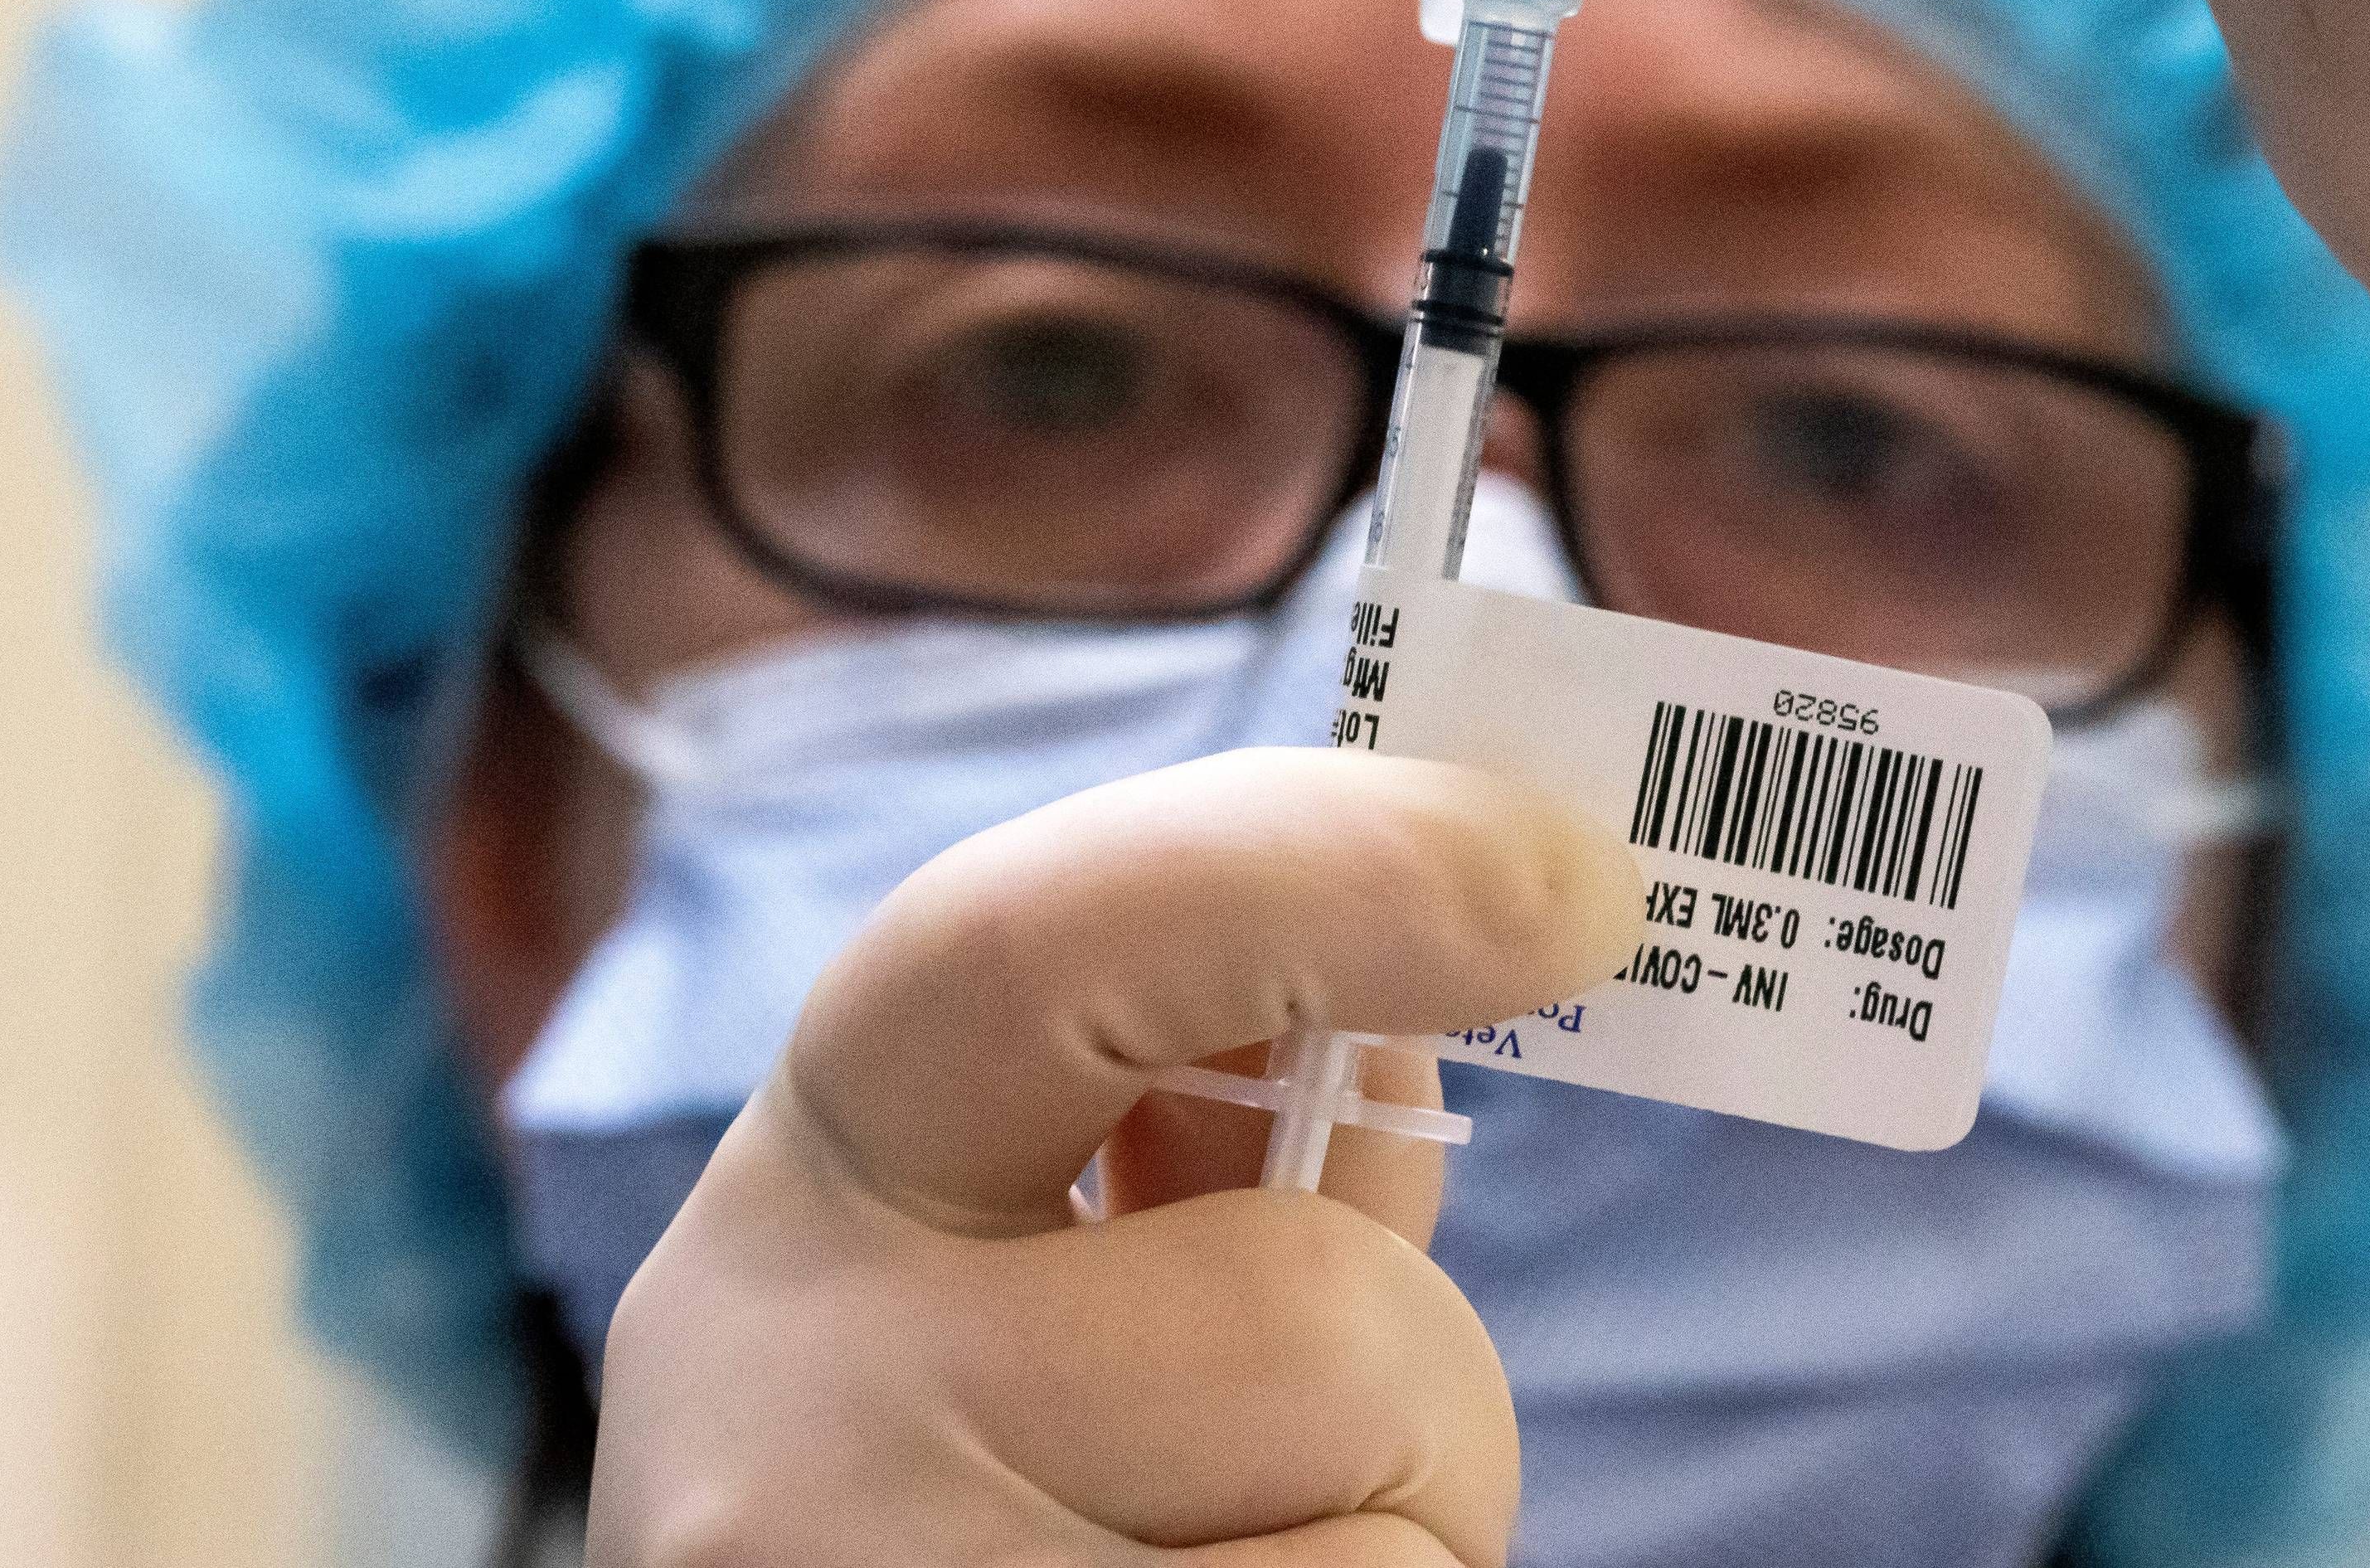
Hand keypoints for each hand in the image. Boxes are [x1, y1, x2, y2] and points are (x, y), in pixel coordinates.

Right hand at [586, 750, 1636, 1566]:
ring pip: (1391, 1525)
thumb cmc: (961, 1489)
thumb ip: (1207, 1149)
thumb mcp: (1019, 1283)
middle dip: (1407, 1362)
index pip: (1034, 944)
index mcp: (814, 1195)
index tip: (1566, 877)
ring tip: (1209, 1562)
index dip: (1323, 871)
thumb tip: (1406, 1025)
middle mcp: (802, 1407)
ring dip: (1391, 1544)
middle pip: (1314, 1305)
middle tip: (1349, 1437)